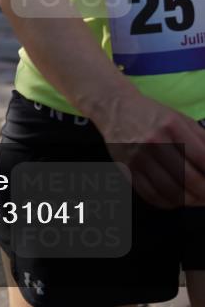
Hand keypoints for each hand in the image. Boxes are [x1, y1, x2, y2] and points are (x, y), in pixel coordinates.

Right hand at [95, 91, 204, 208]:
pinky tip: (176, 200)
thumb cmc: (152, 114)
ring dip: (189, 201)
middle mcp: (155, 142)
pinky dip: (168, 203)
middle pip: (189, 179)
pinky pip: (151, 195)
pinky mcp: (128, 169)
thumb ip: (201, 138)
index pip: (203, 159)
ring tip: (196, 200)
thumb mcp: (179, 118)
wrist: (116, 108)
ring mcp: (139, 157)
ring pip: (171, 191)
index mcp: (172, 126)